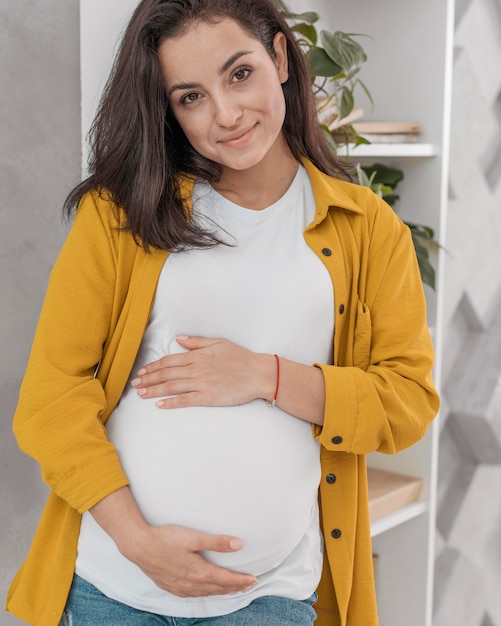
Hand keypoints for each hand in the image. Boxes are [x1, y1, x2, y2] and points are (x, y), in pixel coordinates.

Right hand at [90, 488, 256, 597]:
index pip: (226, 579)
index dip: (241, 580)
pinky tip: (208, 590)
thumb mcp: (194, 537)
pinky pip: (195, 594)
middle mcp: (192, 583)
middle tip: (249, 585)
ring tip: (234, 588)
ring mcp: (181, 587)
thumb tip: (239, 544)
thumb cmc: (165, 539)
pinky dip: (206, 593)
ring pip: (207, 593)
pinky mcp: (172, 587)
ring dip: (222, 591)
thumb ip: (217, 542)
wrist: (139, 546)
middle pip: (219, 588)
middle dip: (235, 587)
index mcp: (199, 572)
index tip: (254, 580)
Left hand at [131, 335, 274, 407]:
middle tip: (134, 384)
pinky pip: (184, 400)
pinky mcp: (207, 397)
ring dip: (153, 390)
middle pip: (165, 374)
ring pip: (171, 387)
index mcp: (197, 356)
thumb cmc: (240, 358)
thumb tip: (179, 338)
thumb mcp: (218, 343)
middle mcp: (196, 369)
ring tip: (140, 394)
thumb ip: (196, 342)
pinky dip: (170, 403)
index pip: (169, 361)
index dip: (153, 366)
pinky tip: (159, 405)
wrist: (257, 373)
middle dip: (148, 379)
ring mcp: (201, 383)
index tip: (142, 371)